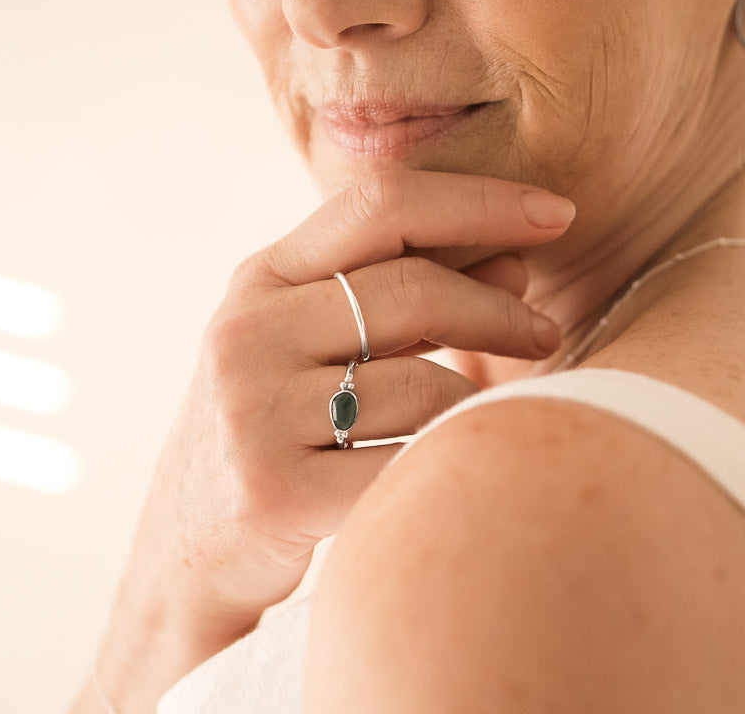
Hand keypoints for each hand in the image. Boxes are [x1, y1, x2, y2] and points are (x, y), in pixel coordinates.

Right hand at [92, 170, 574, 710]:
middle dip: (499, 309)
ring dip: (478, 399)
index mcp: (262, 278)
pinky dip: (448, 461)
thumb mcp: (318, 343)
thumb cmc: (276, 425)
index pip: (381, 206)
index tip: (556, 212)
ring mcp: (253, 412)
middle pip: (413, 290)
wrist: (188, 544)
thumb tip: (515, 265)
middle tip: (546, 332)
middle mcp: (249, 332)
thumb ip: (404, 296)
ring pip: (424, 386)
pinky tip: (452, 466)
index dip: (479, 200)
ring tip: (489, 413)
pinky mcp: (274, 492)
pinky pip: (407, 464)